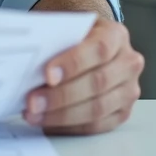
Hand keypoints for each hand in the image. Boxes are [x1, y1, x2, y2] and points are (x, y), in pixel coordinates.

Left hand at [24, 17, 143, 134]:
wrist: (91, 45)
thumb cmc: (75, 37)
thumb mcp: (67, 28)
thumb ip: (53, 41)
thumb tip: (26, 62)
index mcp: (116, 35)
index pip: (99, 49)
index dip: (73, 63)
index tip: (47, 74)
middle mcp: (128, 63)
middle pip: (98, 83)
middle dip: (61, 96)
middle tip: (32, 101)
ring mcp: (128, 90)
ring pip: (97, 109)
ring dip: (61, 115)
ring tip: (34, 114)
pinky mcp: (122, 113)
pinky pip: (96, 126)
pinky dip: (69, 127)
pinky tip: (48, 123)